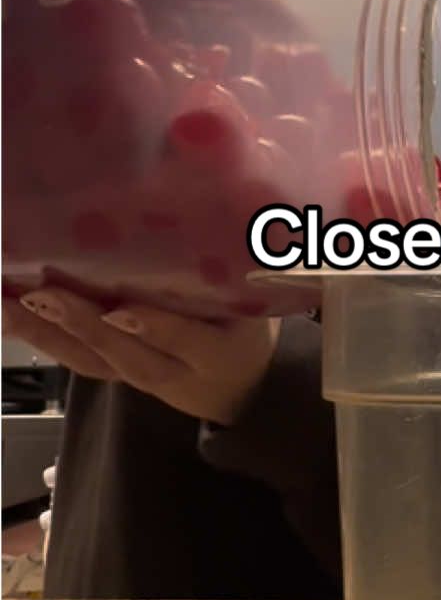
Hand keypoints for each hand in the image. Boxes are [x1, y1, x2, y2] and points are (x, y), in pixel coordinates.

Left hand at [2, 288, 279, 425]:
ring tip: (10, 304)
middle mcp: (173, 371)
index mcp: (219, 350)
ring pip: (92, 361)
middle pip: (126, 355)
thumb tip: (213, 209)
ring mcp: (139, 376)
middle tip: (44, 296)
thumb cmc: (248, 326)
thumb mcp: (257, 303)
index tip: (121, 310)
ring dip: (48, 334)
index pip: (185, 340)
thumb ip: (235, 268)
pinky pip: (77, 360)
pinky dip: (42, 339)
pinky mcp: (114, 372)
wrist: (245, 389)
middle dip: (82, 326)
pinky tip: (10, 314)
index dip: (154, 328)